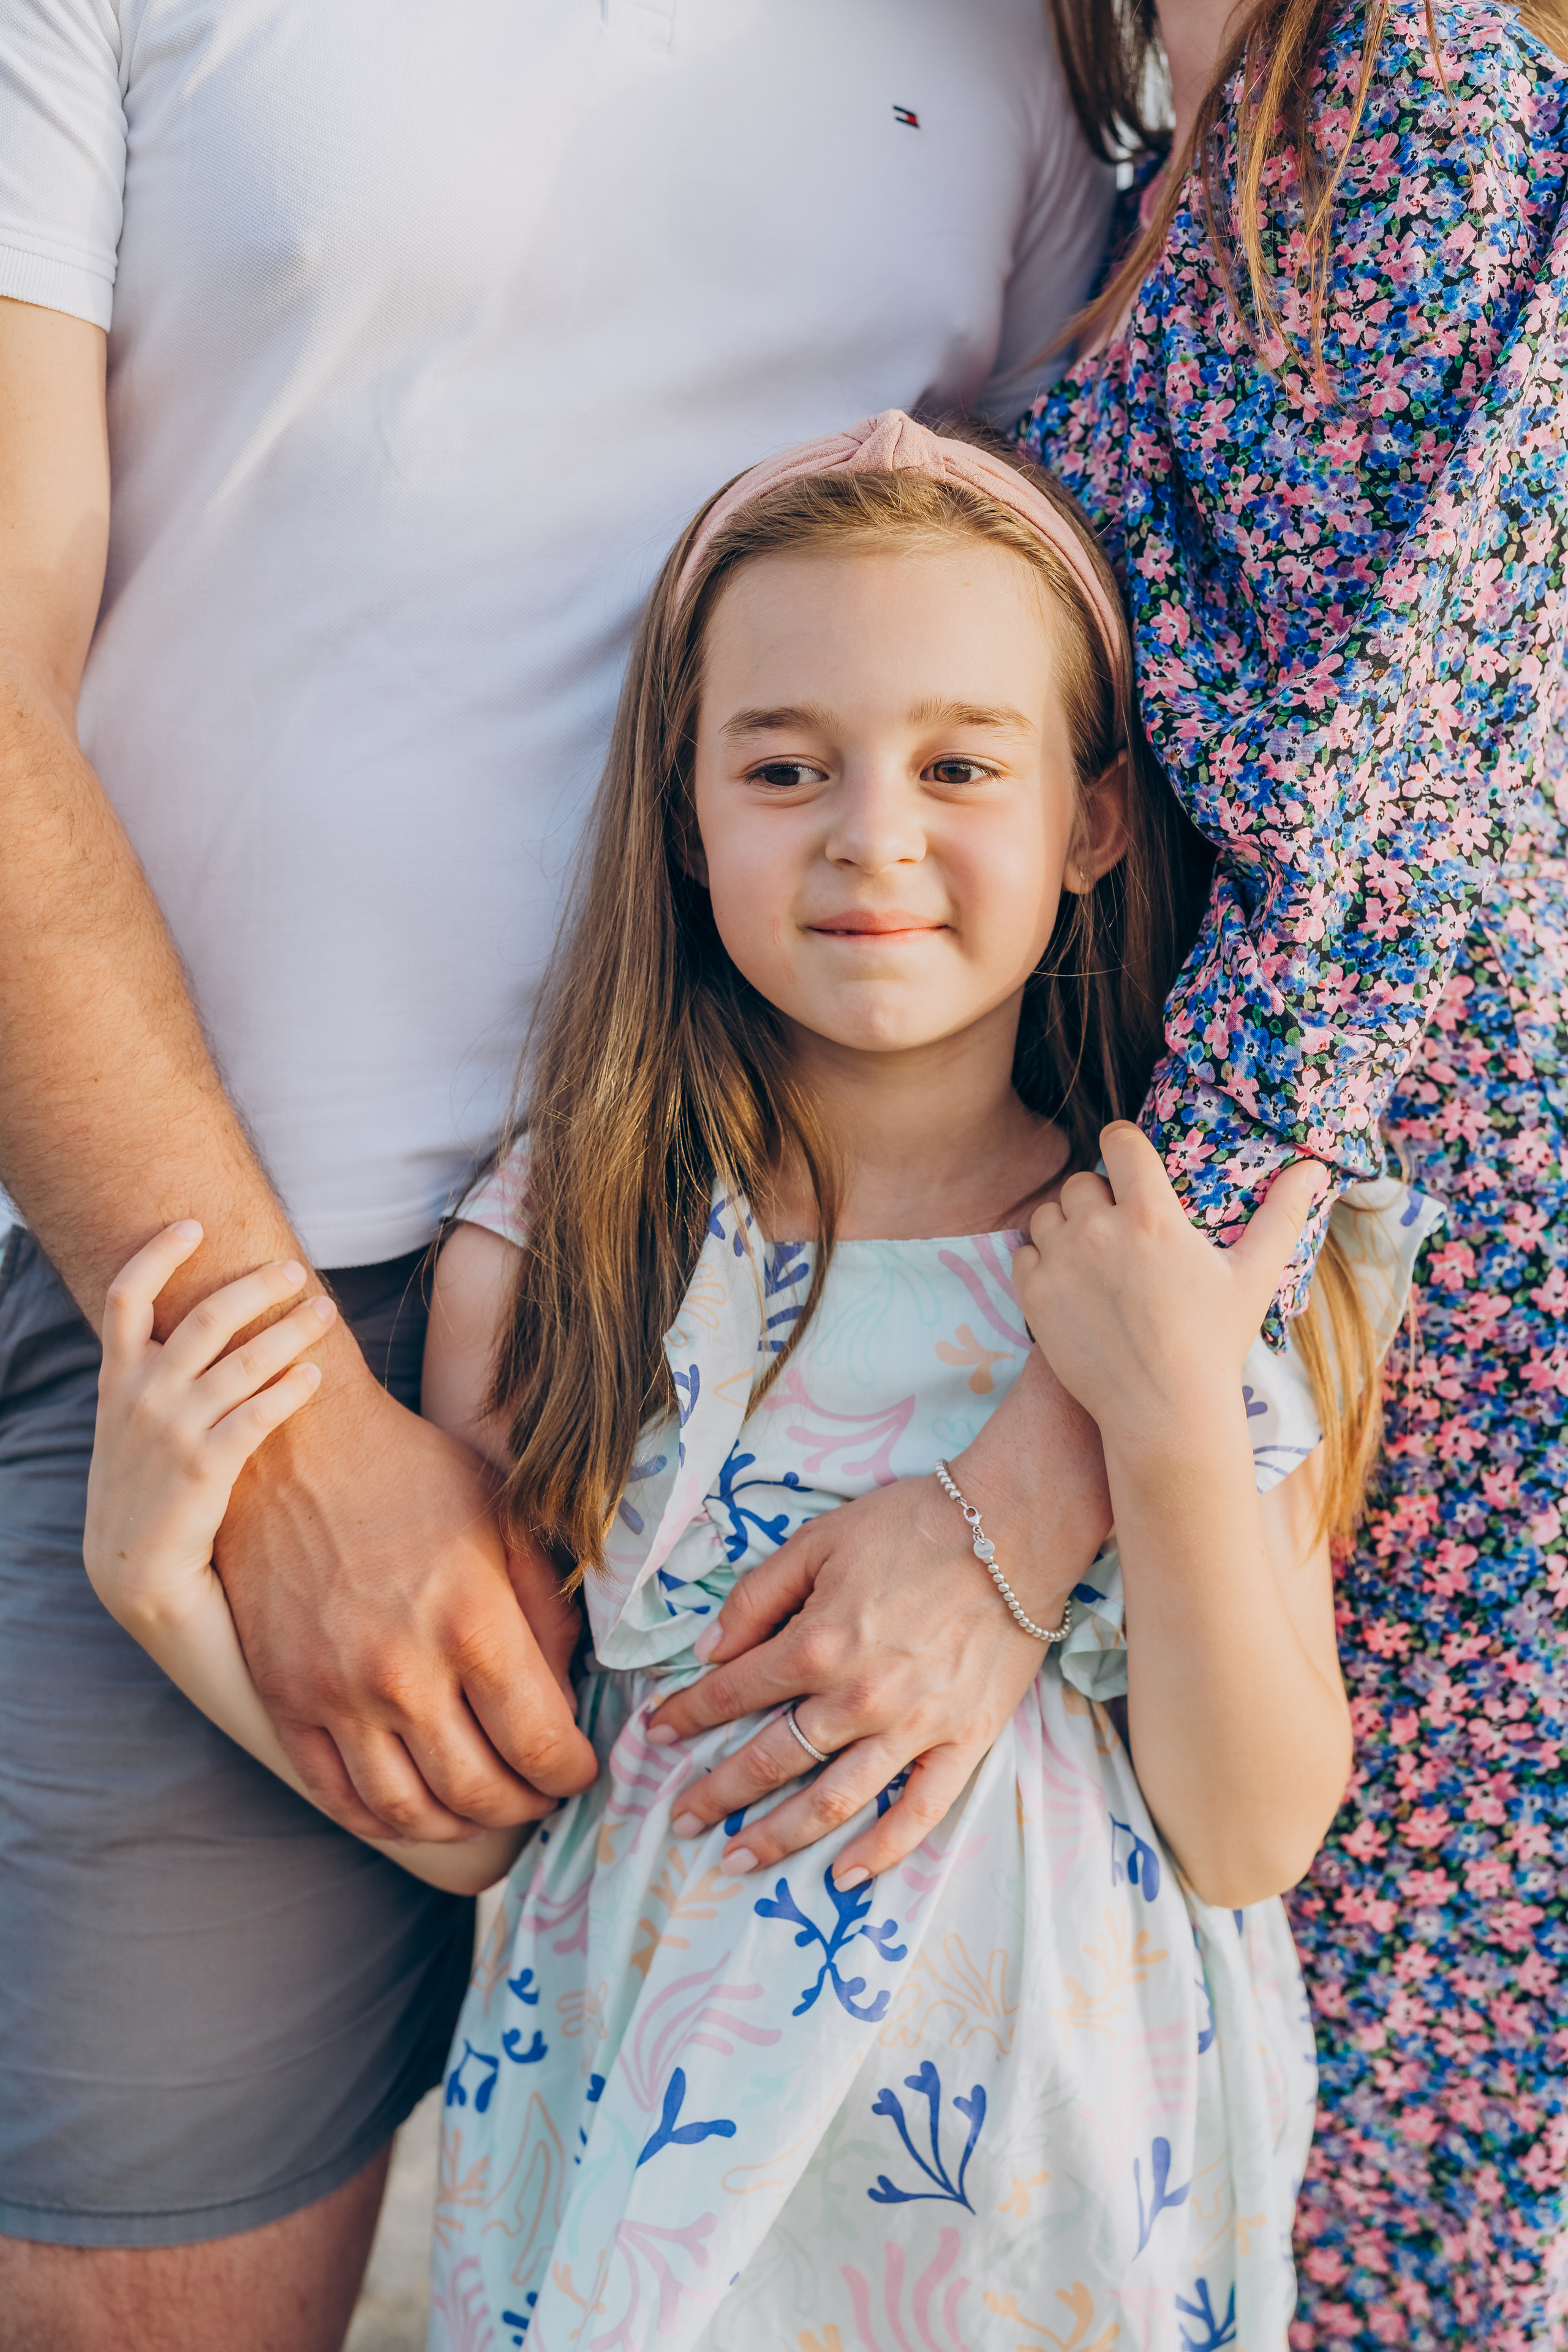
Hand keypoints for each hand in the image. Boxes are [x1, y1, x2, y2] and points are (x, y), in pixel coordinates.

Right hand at [86, 1223, 335, 1618]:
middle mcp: (143, 1396)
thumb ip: (149, 1375)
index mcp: (118, 1379)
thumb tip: (188, 1329)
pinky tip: (315, 1375)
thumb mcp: (128, 1423)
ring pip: (244, 1360)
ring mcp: (173, 1430)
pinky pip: (259, 1414)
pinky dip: (291, 1388)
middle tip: (295, 1268)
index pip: (124, 1297)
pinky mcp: (206, 1466)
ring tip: (327, 1309)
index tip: (192, 1223)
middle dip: (256, 1285)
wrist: (134, 1569)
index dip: (157, 1254)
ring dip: (292, 1329)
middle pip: (206, 1316)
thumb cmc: (144, 1487)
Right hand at [216, 1341, 597, 1843]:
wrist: (293, 1446)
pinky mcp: (283, 1700)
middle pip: (481, 1792)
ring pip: (409, 1812)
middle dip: (526, 1805)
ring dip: (460, 1826)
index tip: (579, 1766)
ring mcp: (335, 1694)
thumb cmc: (412, 1473)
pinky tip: (416, 1807)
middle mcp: (402, 1672)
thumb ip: (549, 1613)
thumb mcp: (506, 1520)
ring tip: (484, 1807)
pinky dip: (385, 1821)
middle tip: (539, 1791)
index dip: (572, 1772)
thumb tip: (568, 1696)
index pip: (541, 1746)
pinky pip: (337, 1797)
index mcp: (472, 1623)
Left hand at [644, 1348, 1109, 1885]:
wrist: (1015, 1524)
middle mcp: (857, 1697)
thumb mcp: (817, 1541)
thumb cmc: (913, 1524)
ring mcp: (913, 1727)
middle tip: (681, 1819)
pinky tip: (844, 1875)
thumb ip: (756, 1597)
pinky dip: (880, 1852)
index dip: (686, 1717)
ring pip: (831, 1801)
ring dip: (778, 1836)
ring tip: (737, 1858)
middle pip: (768, 1761)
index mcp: (816, 1643)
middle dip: (715, 1794)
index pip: (731, 1694)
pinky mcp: (964, 1742)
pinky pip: (920, 1814)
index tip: (656, 1735)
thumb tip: (706, 1649)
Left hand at [1012, 1123, 1328, 1453]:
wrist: (1164, 1412)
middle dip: (1099, 1199)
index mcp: (1151, 1216)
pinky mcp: (1034, 1296)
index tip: (1130, 1164)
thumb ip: (1282, 1215)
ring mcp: (1060, 1263)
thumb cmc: (1214, 1344)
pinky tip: (1071, 1286)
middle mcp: (1098, 1232)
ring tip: (1096, 1261)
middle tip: (1123, 1235)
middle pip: (1080, 1181)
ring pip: (1047, 1215)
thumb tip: (1315, 1168)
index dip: (1123, 1145)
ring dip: (1066, 1228)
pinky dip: (1041, 1263)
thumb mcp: (1256, 1276)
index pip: (1119, 1141)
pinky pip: (1023, 1255)